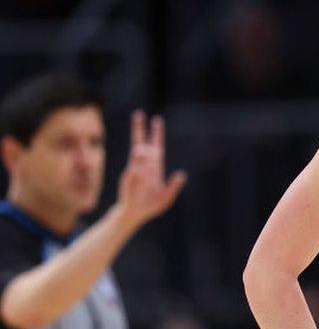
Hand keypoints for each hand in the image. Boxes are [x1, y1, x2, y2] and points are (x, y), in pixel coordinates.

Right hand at [115, 111, 186, 227]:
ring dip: (141, 153)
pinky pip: (132, 171)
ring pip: (136, 155)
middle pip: (141, 144)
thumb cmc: (151, 206)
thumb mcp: (166, 198)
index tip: (157, 120)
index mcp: (155, 168)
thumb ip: (173, 187)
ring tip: (142, 151)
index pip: (156, 147)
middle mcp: (144, 167)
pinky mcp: (127, 178)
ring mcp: (134, 171)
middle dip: (140, 129)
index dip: (156, 134)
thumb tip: (181, 174)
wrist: (135, 214)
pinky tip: (138, 173)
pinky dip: (136, 171)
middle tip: (139, 113)